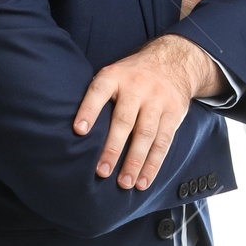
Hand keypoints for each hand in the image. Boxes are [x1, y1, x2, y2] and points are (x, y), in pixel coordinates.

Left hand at [73, 31, 219, 189]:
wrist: (173, 62)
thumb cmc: (132, 76)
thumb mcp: (113, 74)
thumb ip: (98, 96)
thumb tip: (72, 130)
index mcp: (115, 76)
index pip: (99, 92)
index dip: (89, 110)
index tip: (79, 131)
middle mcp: (137, 88)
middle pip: (124, 121)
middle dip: (113, 148)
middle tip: (102, 172)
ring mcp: (157, 101)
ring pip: (145, 135)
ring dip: (135, 162)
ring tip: (125, 183)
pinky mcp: (173, 113)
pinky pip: (163, 142)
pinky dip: (153, 164)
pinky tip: (143, 181)